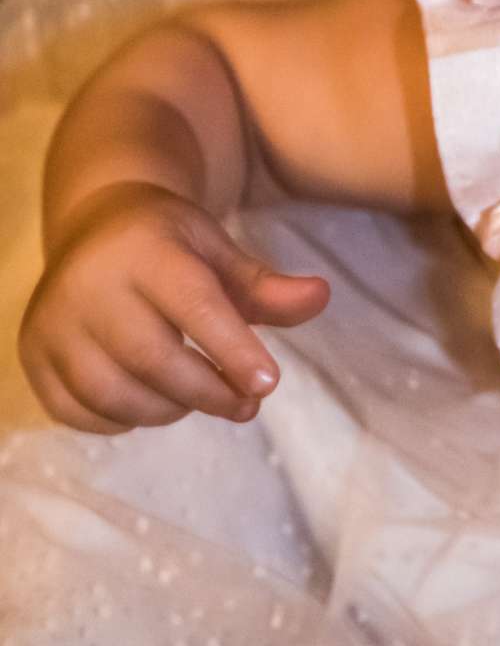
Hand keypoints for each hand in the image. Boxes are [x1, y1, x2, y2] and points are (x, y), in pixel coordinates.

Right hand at [19, 183, 328, 434]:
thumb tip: (320, 297)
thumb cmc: (170, 245)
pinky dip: (122, 420)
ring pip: (114, 393)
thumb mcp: (219, 251)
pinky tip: (150, 401)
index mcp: (144, 249)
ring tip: (199, 396)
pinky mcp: (34, 355)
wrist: (94, 226)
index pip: (193, 305)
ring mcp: (53, 322)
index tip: (268, 384)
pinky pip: (79, 411)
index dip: (233, 349)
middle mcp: (88, 283)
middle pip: (153, 359)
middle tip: (247, 405)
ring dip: (169, 409)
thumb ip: (265, 286)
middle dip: (209, 392)